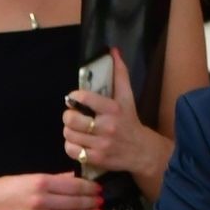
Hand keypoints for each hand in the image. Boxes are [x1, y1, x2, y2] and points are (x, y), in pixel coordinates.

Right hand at [0, 171, 102, 209]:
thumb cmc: (7, 188)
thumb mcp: (30, 177)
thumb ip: (55, 179)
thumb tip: (76, 179)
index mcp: (41, 183)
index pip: (73, 186)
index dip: (89, 189)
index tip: (98, 189)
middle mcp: (41, 201)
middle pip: (74, 203)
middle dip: (91, 203)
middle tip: (101, 202)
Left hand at [62, 49, 150, 181]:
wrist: (141, 151)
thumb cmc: (130, 120)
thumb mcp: (127, 96)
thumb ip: (120, 73)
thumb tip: (113, 51)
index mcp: (113, 109)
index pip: (85, 98)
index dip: (74, 96)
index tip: (73, 98)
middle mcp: (106, 126)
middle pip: (72, 119)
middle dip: (68, 115)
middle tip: (71, 115)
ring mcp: (101, 144)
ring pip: (70, 135)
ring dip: (68, 131)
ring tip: (73, 128)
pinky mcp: (96, 158)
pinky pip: (73, 151)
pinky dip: (70, 146)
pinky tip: (76, 142)